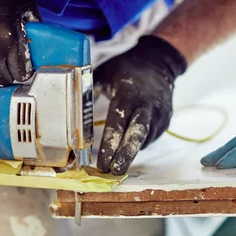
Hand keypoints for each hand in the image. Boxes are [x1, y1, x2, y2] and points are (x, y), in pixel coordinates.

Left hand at [94, 35, 186, 174]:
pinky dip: (137, 145)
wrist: (159, 63)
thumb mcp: (105, 73)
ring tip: (116, 164)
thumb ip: (89, 91)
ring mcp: (160, 115)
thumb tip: (70, 108)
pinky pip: (150, 138)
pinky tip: (127, 148)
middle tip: (114, 172)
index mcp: (129, 94)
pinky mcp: (166, 122)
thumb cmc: (127, 68)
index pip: (118, 124)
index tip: (102, 163)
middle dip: (125, 157)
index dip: (110, 146)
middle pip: (137, 137)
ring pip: (143, 140)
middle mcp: (147, 106)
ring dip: (129, 153)